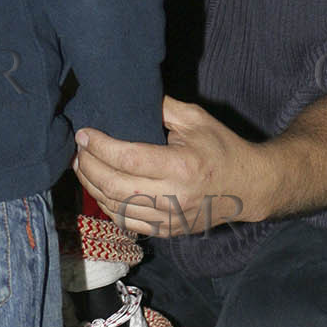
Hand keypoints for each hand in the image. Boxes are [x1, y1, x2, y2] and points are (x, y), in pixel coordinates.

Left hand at [74, 95, 274, 238]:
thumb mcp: (197, 119)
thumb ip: (162, 107)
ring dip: (92, 187)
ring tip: (83, 167)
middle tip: (78, 150)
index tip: (84, 133)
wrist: (248, 187)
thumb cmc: (222, 148)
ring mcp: (169, 218)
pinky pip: (127, 222)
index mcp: (180, 166)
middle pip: (113, 186)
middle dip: (88, 166)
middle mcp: (173, 196)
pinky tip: (100, 189)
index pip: (127, 158)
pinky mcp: (167, 231)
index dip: (99, 146)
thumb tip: (129, 95)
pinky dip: (107, 206)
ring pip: (115, 207)